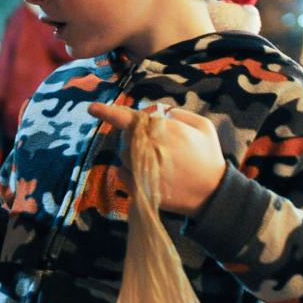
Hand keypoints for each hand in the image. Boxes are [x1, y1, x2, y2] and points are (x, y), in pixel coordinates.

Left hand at [88, 103, 225, 216]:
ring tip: (157, 160)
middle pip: (126, 136)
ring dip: (133, 153)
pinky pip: (122, 173)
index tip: (92, 108)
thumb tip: (158, 110)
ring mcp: (140, 169)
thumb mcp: (203, 126)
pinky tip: (149, 173)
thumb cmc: (208, 157)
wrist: (210, 194)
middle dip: (135, 135)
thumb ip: (179, 113)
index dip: (108, 112)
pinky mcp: (137, 186)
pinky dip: (129, 170)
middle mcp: (146, 148)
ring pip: (123, 154)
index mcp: (162, 130)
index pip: (129, 119)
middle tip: (156, 143)